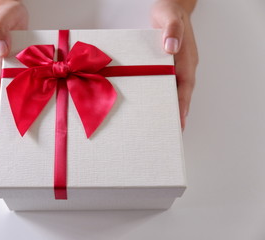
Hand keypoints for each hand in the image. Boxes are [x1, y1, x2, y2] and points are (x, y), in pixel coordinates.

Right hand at [0, 0, 27, 131]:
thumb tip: (0, 51)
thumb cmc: (4, 13)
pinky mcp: (15, 65)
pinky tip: (29, 104)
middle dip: (0, 114)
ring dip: (11, 107)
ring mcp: (5, 67)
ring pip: (7, 90)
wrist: (10, 8)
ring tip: (17, 125)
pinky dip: (21, 94)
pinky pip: (17, 82)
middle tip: (4, 134)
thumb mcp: (1, 20)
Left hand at [151, 0, 197, 130]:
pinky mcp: (170, 65)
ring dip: (172, 106)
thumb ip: (172, 31)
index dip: (182, 103)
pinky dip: (165, 95)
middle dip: (178, 112)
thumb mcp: (169, 17)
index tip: (179, 119)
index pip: (185, 85)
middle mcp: (185, 64)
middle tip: (173, 130)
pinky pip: (169, 83)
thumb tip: (171, 48)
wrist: (170, 6)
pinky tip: (157, 103)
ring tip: (166, 124)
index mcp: (187, 58)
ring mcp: (178, 65)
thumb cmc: (169, 11)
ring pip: (177, 90)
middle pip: (182, 92)